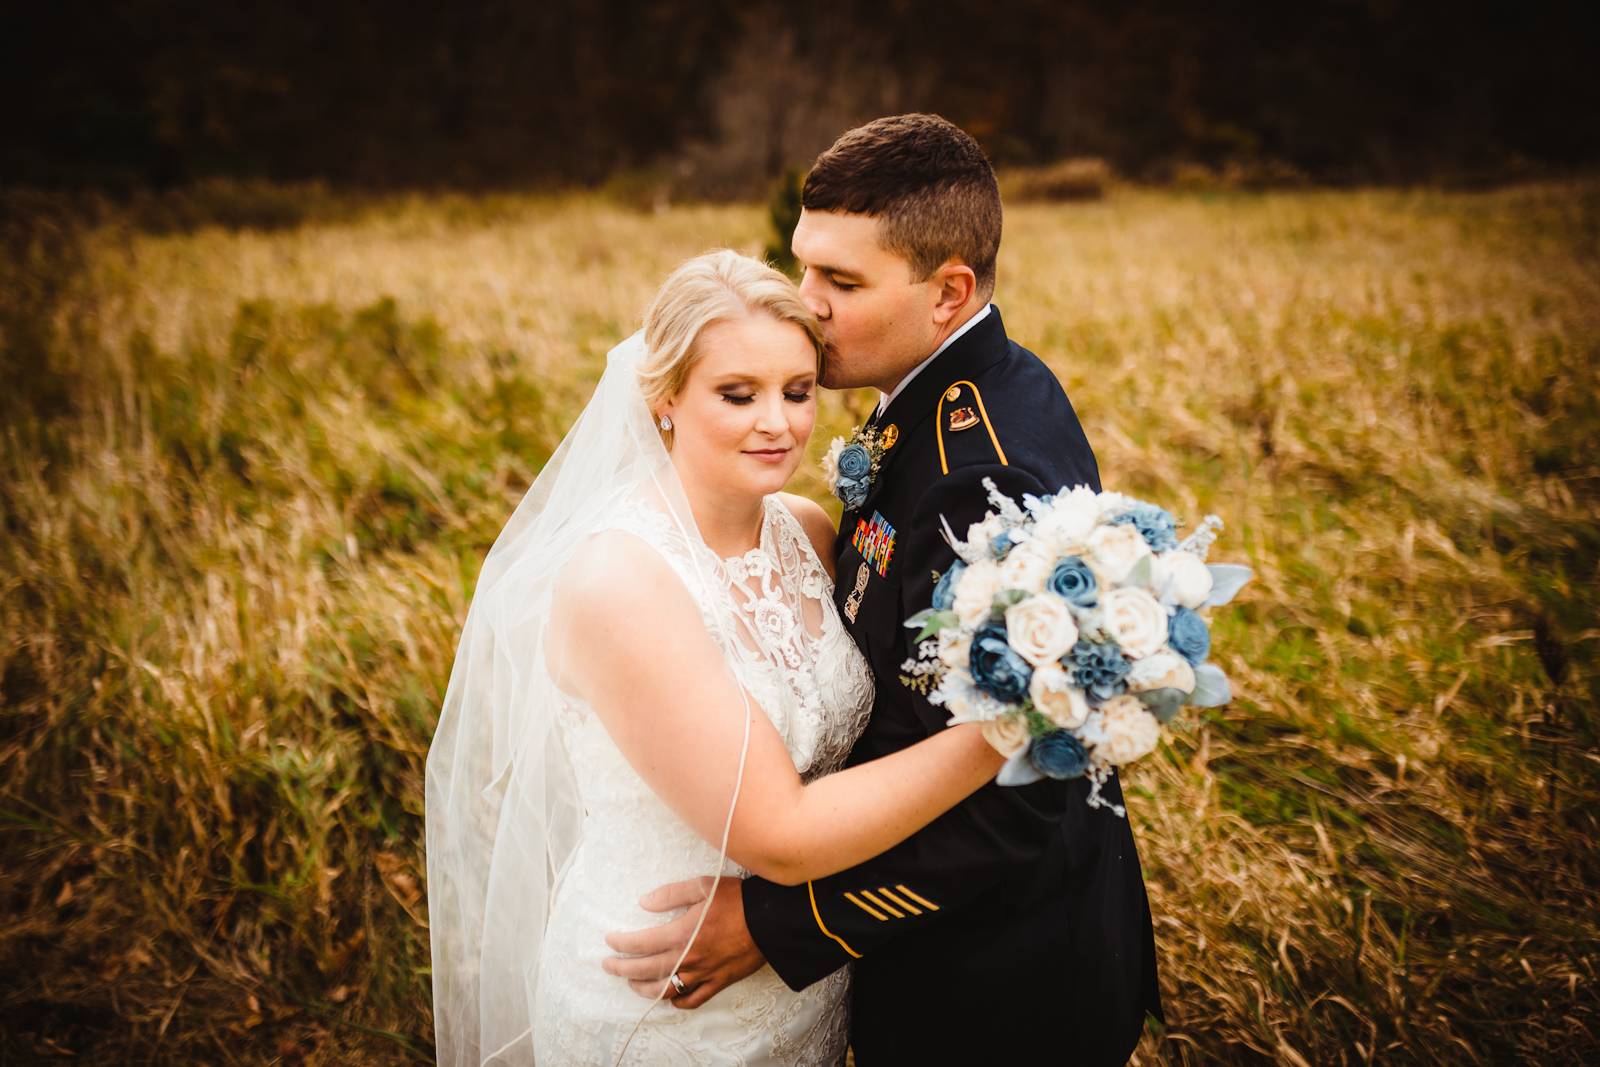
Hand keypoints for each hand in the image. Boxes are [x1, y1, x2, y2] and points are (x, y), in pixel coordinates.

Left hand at [602, 876, 765, 1008]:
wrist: (770, 921)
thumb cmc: (737, 900)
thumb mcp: (703, 886)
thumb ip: (671, 894)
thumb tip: (644, 902)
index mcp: (681, 933)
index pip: (640, 943)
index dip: (621, 943)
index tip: (610, 941)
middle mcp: (687, 958)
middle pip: (645, 970)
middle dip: (622, 969)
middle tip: (608, 966)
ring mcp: (702, 974)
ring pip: (665, 990)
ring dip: (644, 989)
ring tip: (632, 983)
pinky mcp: (718, 982)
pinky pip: (693, 1000)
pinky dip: (678, 1002)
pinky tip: (670, 998)